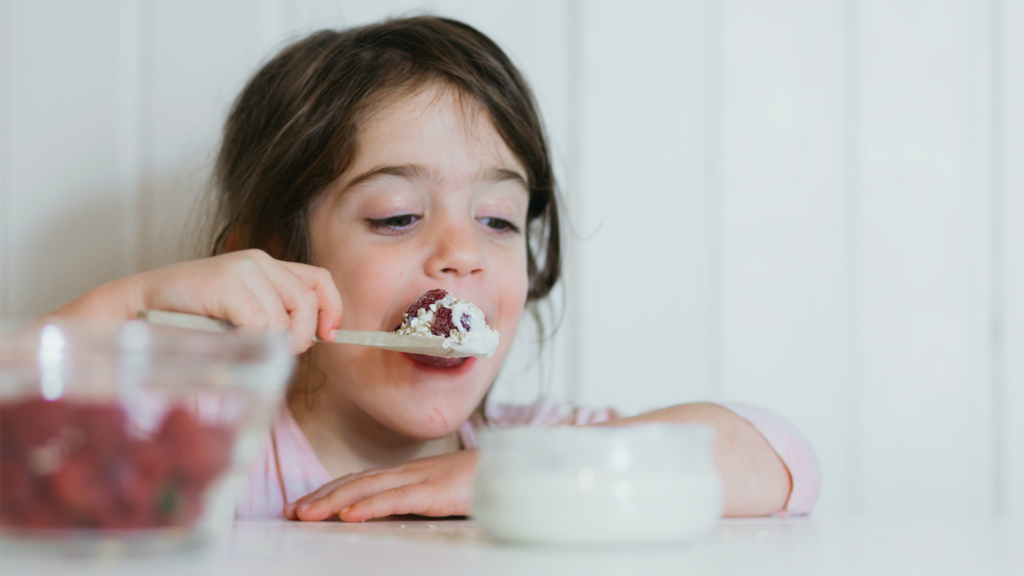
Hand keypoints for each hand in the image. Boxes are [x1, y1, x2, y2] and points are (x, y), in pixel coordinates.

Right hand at [54, 249, 342, 353]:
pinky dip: (253, 342)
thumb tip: (313, 339)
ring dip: (274, 344)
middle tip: (279, 352)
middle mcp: (259, 261)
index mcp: (266, 264)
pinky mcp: (227, 283)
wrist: (136, 307)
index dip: (331, 308)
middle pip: (307, 302)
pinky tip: (232, 342)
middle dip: (300, 336)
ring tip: (246, 347)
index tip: (328, 335)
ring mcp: (242, 269)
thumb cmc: (189, 317)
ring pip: (285, 318)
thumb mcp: (240, 312)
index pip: (319, 280)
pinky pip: (261, 324)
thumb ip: (273, 315)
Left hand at [283, 449, 477, 521]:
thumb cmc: (488, 482)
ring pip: (366, 487)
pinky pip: (395, 499)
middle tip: (290, 511)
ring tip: (306, 514)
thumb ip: (422, 500)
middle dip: (320, 496)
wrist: (518, 468)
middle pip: (355, 481)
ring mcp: (421, 479)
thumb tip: (399, 514)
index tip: (303, 504)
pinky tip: (347, 515)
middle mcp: (409, 472)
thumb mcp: (447, 493)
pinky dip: (368, 506)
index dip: (330, 490)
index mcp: (410, 474)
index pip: (361, 480)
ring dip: (332, 500)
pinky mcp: (434, 491)